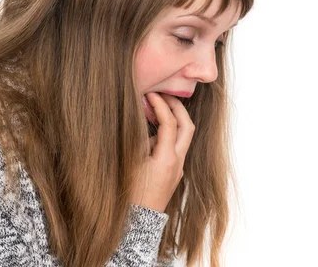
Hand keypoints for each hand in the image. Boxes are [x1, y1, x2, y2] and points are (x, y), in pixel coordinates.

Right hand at [130, 92, 194, 212]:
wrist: (137, 223)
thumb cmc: (129, 193)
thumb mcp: (130, 161)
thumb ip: (138, 137)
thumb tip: (141, 117)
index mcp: (167, 158)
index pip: (170, 122)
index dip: (161, 104)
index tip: (151, 93)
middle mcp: (177, 163)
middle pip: (187, 127)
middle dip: (176, 108)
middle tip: (162, 95)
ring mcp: (177, 169)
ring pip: (182, 138)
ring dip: (171, 121)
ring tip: (152, 112)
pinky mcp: (173, 175)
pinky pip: (174, 148)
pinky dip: (166, 135)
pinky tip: (150, 134)